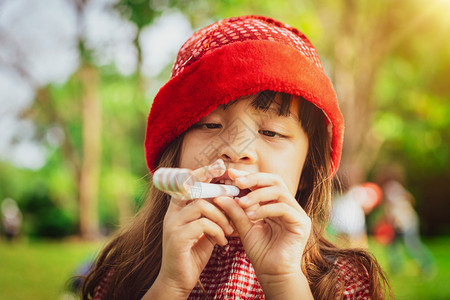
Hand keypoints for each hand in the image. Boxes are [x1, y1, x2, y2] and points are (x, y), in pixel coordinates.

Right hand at [151, 160, 233, 297]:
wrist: (177, 281)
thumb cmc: (193, 254)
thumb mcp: (204, 231)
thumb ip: (211, 215)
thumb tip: (229, 200)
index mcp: (177, 209)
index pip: (187, 181)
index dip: (203, 172)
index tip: (220, 166)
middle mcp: (172, 213)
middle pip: (195, 189)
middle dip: (218, 192)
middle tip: (236, 201)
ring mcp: (172, 225)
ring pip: (201, 205)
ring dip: (221, 216)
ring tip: (230, 230)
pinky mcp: (177, 238)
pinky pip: (202, 224)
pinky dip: (217, 231)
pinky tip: (222, 242)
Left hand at [214, 170, 311, 296]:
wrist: (273, 275)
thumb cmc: (261, 252)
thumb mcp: (244, 228)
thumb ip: (235, 211)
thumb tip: (220, 196)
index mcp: (277, 204)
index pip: (265, 182)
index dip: (248, 176)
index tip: (230, 174)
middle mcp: (289, 205)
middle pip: (275, 180)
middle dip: (254, 179)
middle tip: (236, 182)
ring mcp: (297, 213)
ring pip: (279, 192)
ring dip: (257, 195)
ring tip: (241, 204)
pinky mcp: (301, 223)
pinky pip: (284, 208)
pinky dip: (266, 209)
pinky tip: (252, 215)